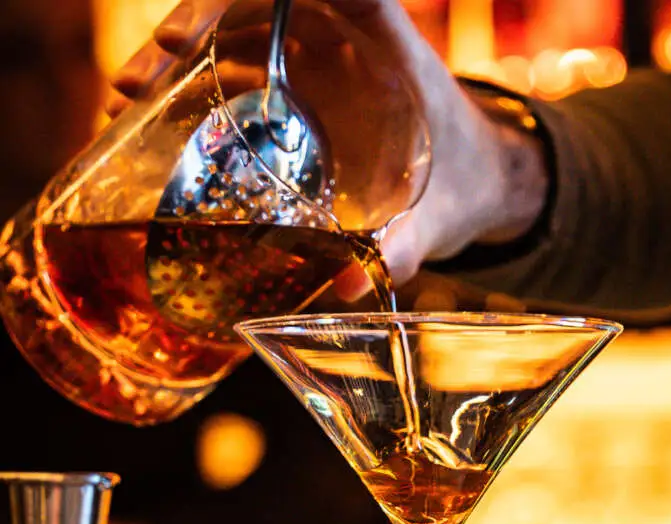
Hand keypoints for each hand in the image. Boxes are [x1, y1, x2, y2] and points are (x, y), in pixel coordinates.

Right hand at [109, 0, 547, 284]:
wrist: (478, 182)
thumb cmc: (463, 185)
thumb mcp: (439, 214)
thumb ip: (405, 244)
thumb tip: (354, 286)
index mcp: (383, 34)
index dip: (243, 1)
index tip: (189, 37)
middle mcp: (342, 31)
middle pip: (253, 2)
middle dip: (193, 28)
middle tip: (145, 77)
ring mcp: (315, 52)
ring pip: (234, 28)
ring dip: (180, 57)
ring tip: (131, 100)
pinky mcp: (299, 82)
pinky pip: (238, 64)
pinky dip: (196, 85)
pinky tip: (155, 119)